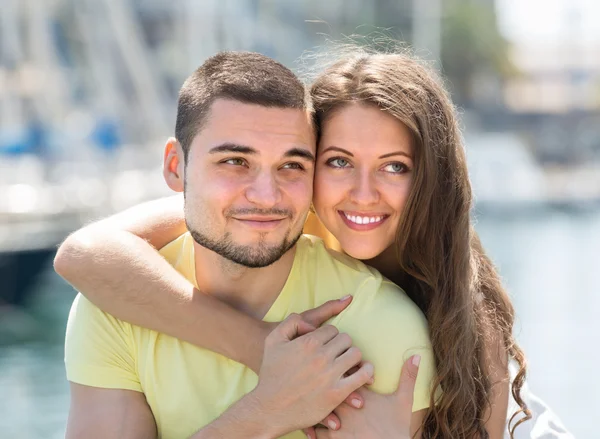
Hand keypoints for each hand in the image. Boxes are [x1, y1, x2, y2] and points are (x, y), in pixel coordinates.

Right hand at [250, 312, 374, 437]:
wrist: (269, 408)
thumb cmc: (270, 374)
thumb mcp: (273, 341)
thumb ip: (291, 322)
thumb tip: (311, 322)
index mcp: (308, 342)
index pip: (333, 330)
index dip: (330, 336)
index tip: (327, 344)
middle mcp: (320, 357)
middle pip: (346, 339)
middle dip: (342, 344)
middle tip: (337, 353)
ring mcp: (330, 375)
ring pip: (355, 354)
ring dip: (353, 356)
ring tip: (347, 362)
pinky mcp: (336, 394)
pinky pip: (361, 376)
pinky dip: (367, 371)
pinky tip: (365, 372)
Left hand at [310, 355, 420, 438]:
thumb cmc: (397, 428)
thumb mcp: (404, 401)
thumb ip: (408, 376)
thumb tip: (417, 354)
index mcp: (360, 392)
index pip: (342, 371)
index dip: (336, 370)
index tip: (334, 370)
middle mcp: (346, 405)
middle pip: (323, 386)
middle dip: (319, 384)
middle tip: (312, 381)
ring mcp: (338, 422)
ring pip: (315, 407)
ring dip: (313, 407)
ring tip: (309, 405)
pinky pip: (314, 430)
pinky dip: (312, 428)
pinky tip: (311, 428)